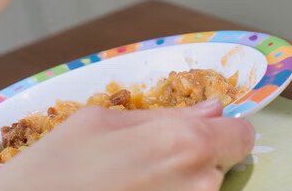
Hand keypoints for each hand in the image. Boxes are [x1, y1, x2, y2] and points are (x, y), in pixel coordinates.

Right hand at [0, 101, 255, 190]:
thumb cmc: (49, 172)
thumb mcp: (98, 123)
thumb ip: (163, 115)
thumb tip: (212, 109)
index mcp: (184, 142)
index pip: (242, 135)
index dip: (222, 132)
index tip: (200, 135)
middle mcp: (198, 184)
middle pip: (220, 168)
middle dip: (194, 162)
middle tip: (145, 166)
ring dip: (176, 187)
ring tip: (128, 185)